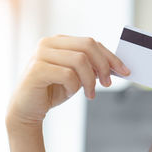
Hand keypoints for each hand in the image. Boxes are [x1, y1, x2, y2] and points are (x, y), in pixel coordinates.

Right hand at [5, 34, 130, 128]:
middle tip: (108, 84)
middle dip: (104, 66)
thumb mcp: (76, 77)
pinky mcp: (37, 69)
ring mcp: (41, 54)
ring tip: (90, 94)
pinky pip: (67, 74)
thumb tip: (115, 66)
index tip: (124, 70)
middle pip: (88, 46)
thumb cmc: (52, 91)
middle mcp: (48, 43)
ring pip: (80, 60)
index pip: (91, 42)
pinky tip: (71, 93)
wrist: (27, 109)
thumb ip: (90, 68)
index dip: (110, 56)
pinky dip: (74, 86)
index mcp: (59, 41)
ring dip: (90, 80)